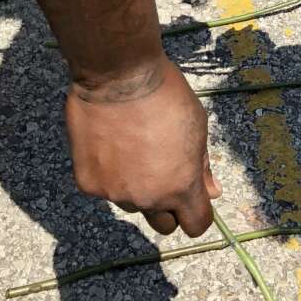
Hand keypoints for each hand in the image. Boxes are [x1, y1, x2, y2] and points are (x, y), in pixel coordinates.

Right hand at [67, 62, 220, 235]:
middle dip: (167, 206)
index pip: (196, 225)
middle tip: (161, 172)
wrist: (119, 75)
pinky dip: (108, 172)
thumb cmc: (165, 94)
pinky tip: (109, 143)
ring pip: (131, 203)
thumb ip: (202, 165)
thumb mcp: (196, 124)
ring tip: (132, 146)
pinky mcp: (88, 183)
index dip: (197, 214)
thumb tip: (211, 192)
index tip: (193, 199)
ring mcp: (115, 193)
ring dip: (135, 187)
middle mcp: (148, 198)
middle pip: (163, 224)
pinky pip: (104, 187)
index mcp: (181, 186)